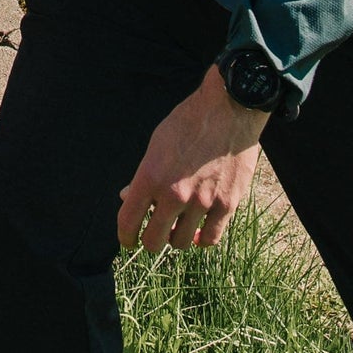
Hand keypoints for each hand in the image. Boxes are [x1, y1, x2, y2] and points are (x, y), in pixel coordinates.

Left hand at [117, 66, 268, 252]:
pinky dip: (201, 239)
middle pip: (154, 241)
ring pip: (181, 242)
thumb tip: (128, 197)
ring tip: (177, 227)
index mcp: (151, 176)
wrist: (227, 110)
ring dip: (176, 238)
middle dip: (150, 240)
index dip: (125, 236)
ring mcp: (202, 202)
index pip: (128, 222)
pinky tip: (198, 232)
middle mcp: (175, 194)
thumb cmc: (188, 123)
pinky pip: (210, 238)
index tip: (128, 239)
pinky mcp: (227, 205)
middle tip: (153, 234)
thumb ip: (144, 176)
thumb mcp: (156, 144)